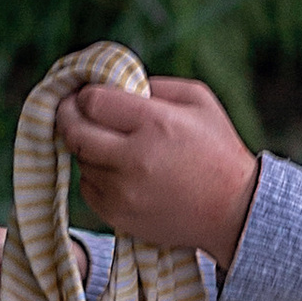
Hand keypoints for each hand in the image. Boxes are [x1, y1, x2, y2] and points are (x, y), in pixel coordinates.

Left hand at [55, 76, 260, 267]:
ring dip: (87, 148)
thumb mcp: (198, 101)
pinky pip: (87, 187)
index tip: (87, 95)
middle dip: (68, 117)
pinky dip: (96, 176)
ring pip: (80, 160)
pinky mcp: (118, 215)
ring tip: (110, 144)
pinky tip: (118, 171)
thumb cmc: (217, 150)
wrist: (233, 212)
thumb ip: (154, 85)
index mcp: (155, 123)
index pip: (93, 101)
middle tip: (73, 111)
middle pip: (74, 131)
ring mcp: (123, 191)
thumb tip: (112, 84)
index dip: (84, 95)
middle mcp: (134, 158)